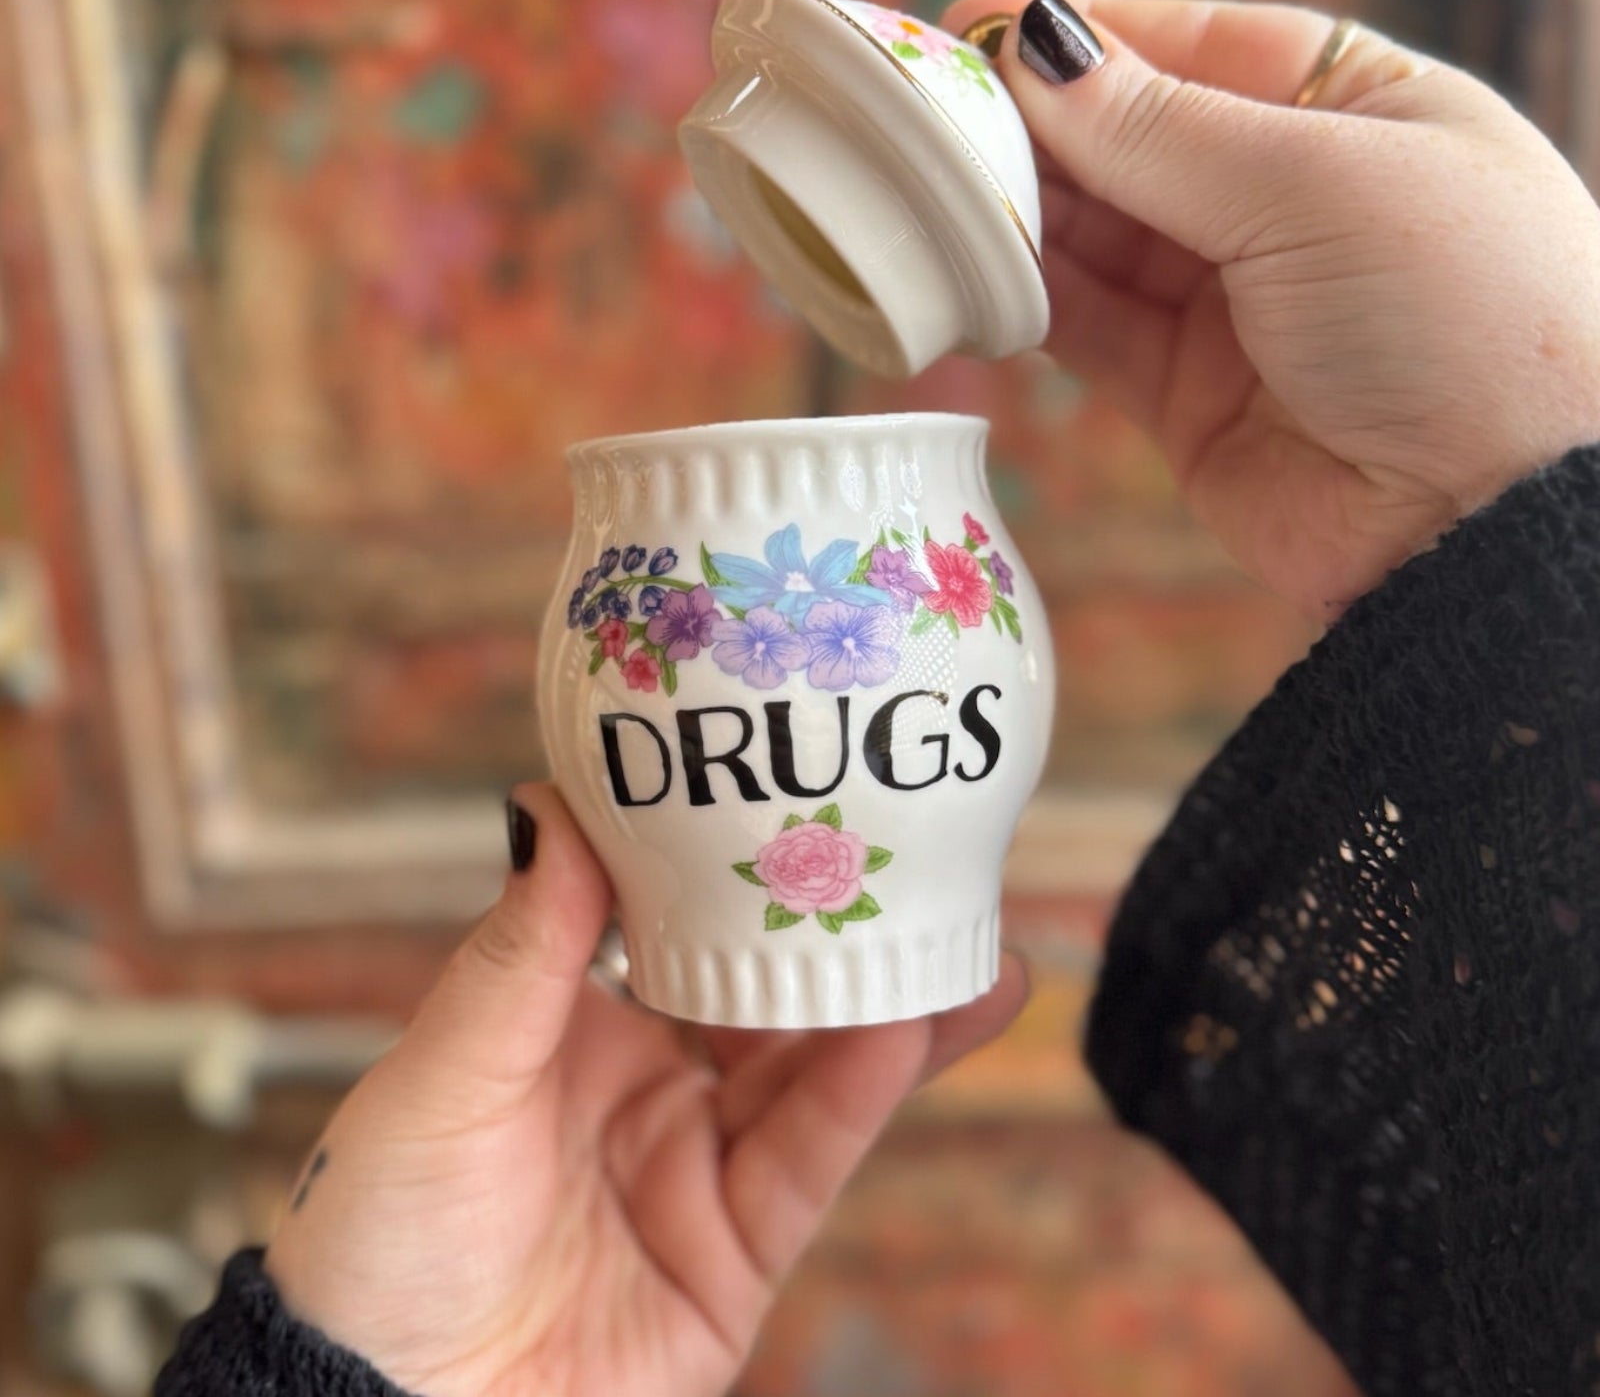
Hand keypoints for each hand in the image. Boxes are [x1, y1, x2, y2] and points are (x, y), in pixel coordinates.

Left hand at [264, 785, 1026, 1396]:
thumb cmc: (378, 1234)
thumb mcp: (446, 1071)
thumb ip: (519, 952)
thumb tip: (556, 806)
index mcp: (577, 1030)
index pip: (676, 924)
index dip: (736, 865)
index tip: (790, 790)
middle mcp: (652, 1090)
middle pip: (766, 993)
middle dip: (840, 932)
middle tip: (918, 855)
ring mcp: (698, 1171)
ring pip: (811, 1072)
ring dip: (884, 1006)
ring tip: (961, 938)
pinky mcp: (736, 1257)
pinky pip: (805, 1162)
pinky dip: (858, 1094)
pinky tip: (904, 1028)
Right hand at [942, 0, 1599, 618]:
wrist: (1489, 522)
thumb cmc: (1455, 315)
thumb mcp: (1313, 185)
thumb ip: (1161, 131)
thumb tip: (1042, 52)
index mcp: (1360, 114)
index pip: (1202, 50)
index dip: (1093, 39)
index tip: (979, 29)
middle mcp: (1295, 204)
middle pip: (1138, 146)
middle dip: (1041, 131)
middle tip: (935, 117)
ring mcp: (1240, 306)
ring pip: (1103, 242)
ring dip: (1026, 219)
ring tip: (940, 194)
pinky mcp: (1190, 399)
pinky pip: (1092, 332)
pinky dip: (1035, 305)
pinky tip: (978, 274)